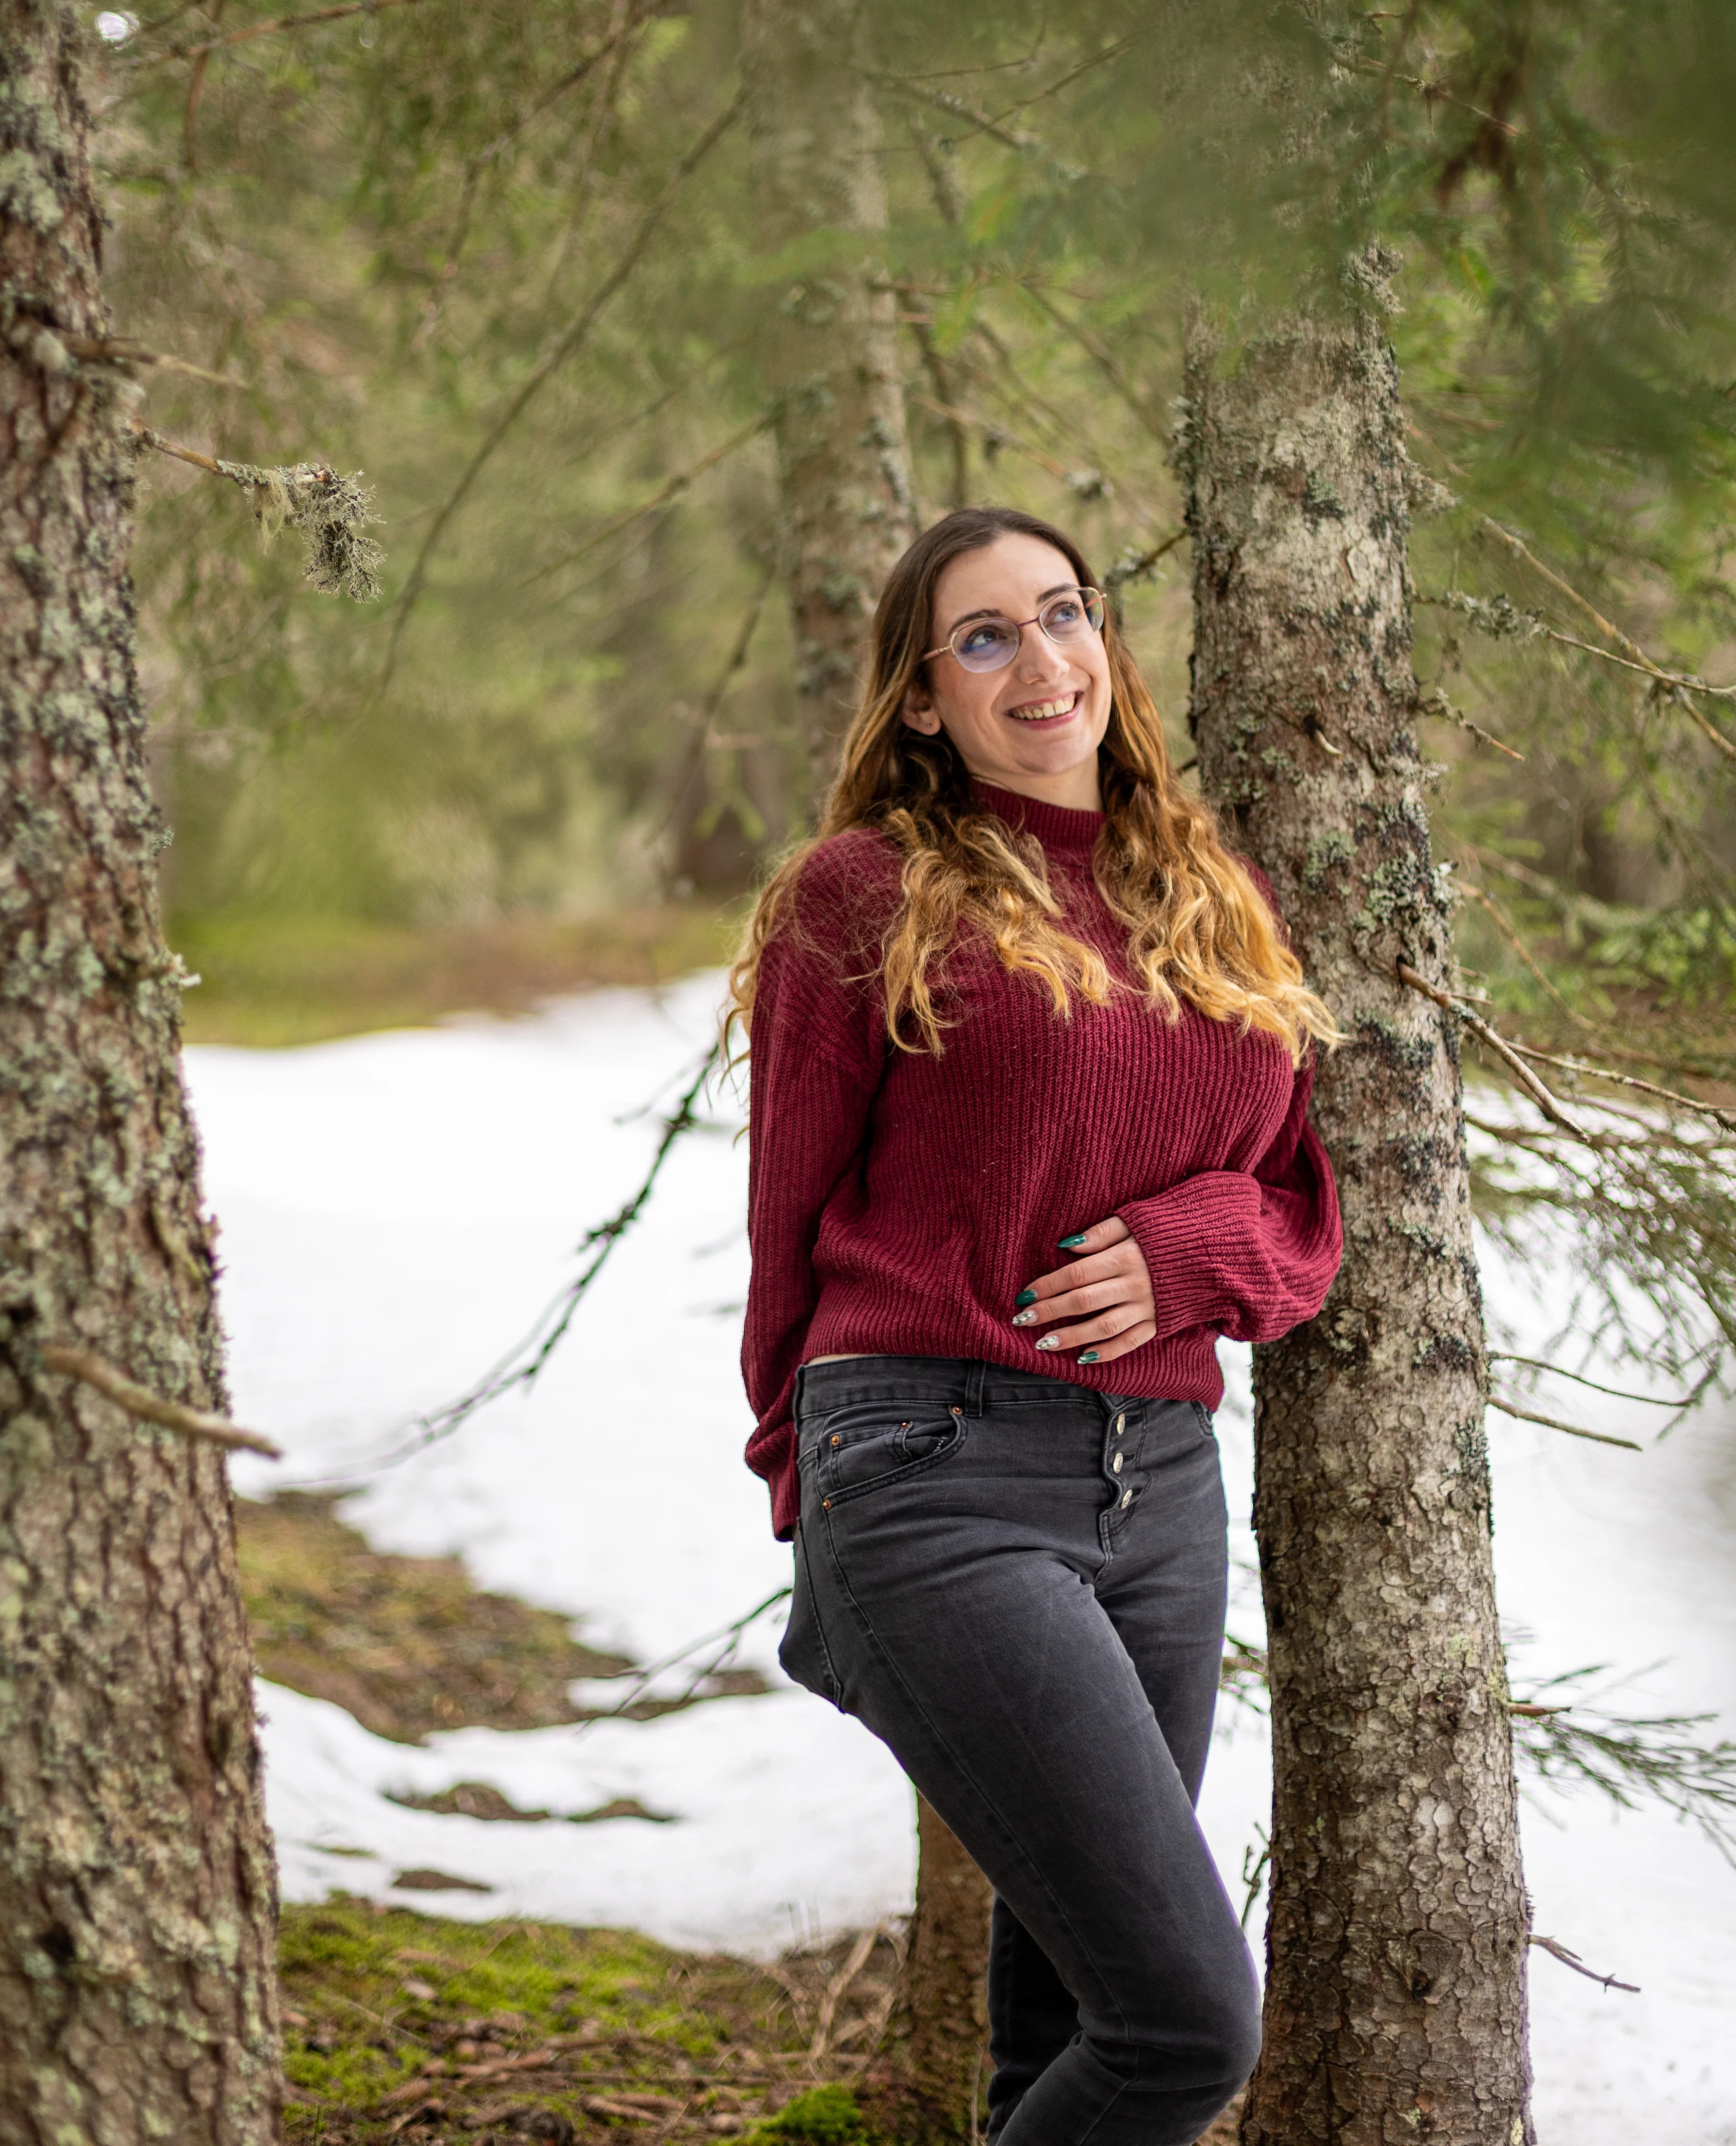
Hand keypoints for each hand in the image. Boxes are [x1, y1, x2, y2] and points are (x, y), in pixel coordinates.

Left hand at [1012, 1216, 1155, 1365]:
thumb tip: (1067, 1245)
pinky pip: (1131, 1342)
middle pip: (1083, 1302)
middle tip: (1021, 1319)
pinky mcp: (1159, 1323)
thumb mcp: (1136, 1221)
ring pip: (1103, 1327)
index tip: (1024, 1295)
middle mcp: (1135, 1285)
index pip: (1077, 1274)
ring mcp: (1148, 1307)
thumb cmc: (1168, 1231)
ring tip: (1043, 1343)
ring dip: (1070, 1337)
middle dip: (1049, 1312)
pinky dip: (1107, 1352)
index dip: (1048, 1285)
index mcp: (1125, 1257)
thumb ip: (1102, 1233)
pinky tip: (1084, 1358)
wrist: (1214, 1250)